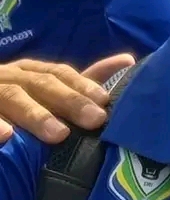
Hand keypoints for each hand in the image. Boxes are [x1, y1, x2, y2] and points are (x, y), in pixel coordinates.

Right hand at [0, 53, 135, 144]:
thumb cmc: (13, 97)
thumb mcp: (45, 87)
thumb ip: (82, 80)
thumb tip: (129, 60)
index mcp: (30, 72)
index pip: (60, 74)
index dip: (83, 86)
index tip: (106, 102)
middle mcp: (11, 77)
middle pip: (42, 84)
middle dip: (70, 101)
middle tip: (94, 120)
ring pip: (12, 97)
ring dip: (37, 115)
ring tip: (59, 134)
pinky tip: (6, 139)